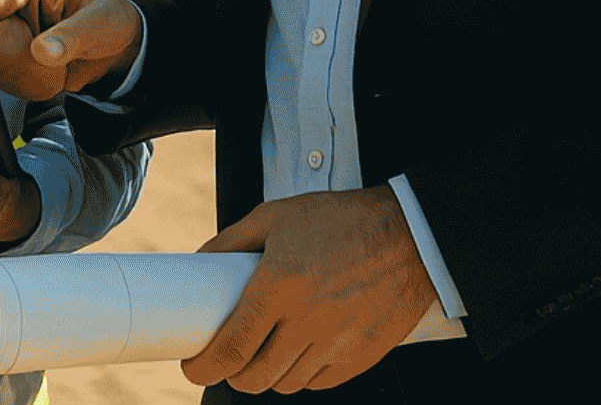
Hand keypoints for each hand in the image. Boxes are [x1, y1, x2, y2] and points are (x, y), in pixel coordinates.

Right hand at [0, 0, 143, 98]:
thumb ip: (72, 36)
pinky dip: (22, 84)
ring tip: (50, 72)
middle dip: (4, 54)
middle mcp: (14, 7)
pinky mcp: (16, 56)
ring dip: (16, 73)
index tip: (1, 47)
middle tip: (37, 64)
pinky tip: (47, 81)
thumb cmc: (110, 18)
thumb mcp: (98, 22)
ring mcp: (13, 33)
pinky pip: (5, 76)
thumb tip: (41, 53)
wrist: (120, 45)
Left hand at [184, 187, 435, 393]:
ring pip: (287, 384)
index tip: (192, 366)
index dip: (204, 366)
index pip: (232, 347)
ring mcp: (337, 344)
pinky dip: (301, 376)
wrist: (408, 237)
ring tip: (262, 352)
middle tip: (226, 359)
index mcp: (280, 286)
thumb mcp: (275, 217)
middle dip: (232, 375)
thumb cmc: (340, 222)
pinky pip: (320, 383)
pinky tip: (296, 353)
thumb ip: (231, 241)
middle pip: (255, 378)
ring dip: (267, 375)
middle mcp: (307, 322)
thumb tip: (199, 261)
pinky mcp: (361, 357)